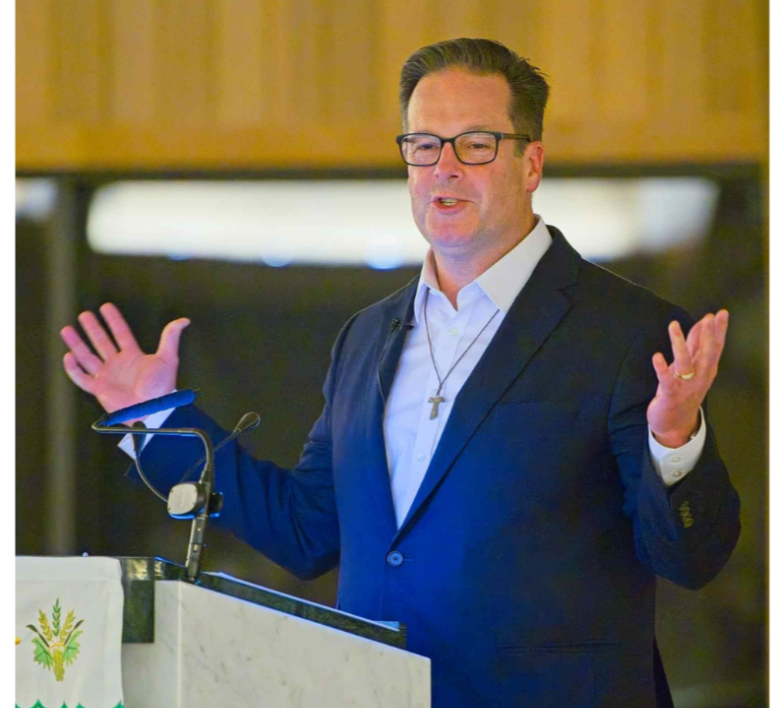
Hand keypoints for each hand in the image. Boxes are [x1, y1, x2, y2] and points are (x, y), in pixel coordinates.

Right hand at [60, 303, 189, 415]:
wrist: (152, 410)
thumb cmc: (161, 387)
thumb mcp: (168, 359)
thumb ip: (171, 338)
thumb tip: (184, 320)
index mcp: (133, 356)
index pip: (121, 333)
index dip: (114, 320)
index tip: (106, 307)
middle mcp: (118, 364)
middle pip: (102, 342)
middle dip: (93, 329)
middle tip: (84, 315)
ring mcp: (107, 377)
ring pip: (87, 357)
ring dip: (77, 344)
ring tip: (67, 329)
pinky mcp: (99, 390)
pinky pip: (82, 378)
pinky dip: (73, 368)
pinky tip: (68, 356)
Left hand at [648, 310, 729, 447]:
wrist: (675, 424)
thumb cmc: (682, 391)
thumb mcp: (691, 367)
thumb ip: (696, 346)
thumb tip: (702, 324)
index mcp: (705, 369)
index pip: (715, 347)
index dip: (719, 330)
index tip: (721, 313)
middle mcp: (699, 377)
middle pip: (706, 354)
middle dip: (708, 335)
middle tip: (709, 318)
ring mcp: (686, 386)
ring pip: (685, 363)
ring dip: (680, 344)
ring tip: (673, 326)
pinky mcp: (671, 394)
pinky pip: (666, 380)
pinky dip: (661, 368)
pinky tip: (656, 356)